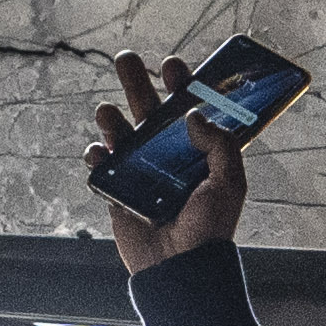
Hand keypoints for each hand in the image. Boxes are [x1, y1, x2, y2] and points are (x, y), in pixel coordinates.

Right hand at [89, 52, 243, 275]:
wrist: (180, 267)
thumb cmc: (209, 227)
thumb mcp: (229, 181)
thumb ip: (219, 144)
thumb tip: (192, 113)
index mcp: (195, 150)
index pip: (186, 107)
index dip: (180, 84)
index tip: (171, 65)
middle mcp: (166, 156)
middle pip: (147, 110)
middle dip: (135, 82)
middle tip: (125, 58)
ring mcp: (139, 172)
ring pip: (120, 133)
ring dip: (110, 117)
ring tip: (107, 112)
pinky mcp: (117, 191)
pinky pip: (101, 166)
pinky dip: (96, 156)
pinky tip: (100, 152)